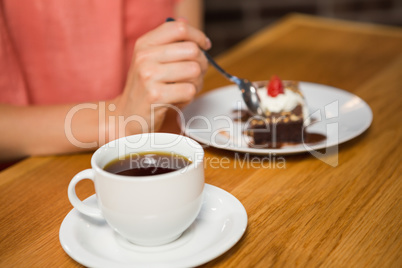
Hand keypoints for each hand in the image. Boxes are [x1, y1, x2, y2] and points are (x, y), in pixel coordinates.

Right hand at [113, 19, 209, 135]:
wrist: (126, 115)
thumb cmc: (144, 88)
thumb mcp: (150, 60)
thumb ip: (168, 43)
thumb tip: (189, 26)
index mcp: (144, 44)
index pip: (179, 28)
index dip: (198, 36)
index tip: (204, 47)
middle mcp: (144, 57)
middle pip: (192, 50)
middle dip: (202, 64)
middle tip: (195, 75)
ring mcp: (149, 76)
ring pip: (194, 71)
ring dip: (196, 83)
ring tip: (184, 89)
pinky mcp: (156, 96)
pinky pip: (189, 90)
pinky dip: (189, 98)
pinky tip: (178, 100)